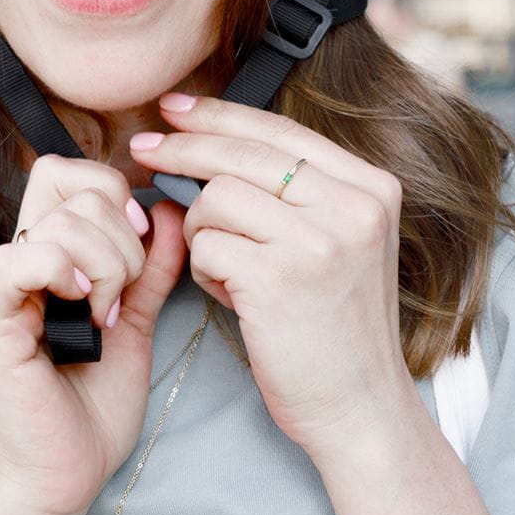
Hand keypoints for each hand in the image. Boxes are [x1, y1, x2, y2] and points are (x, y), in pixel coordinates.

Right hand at [0, 154, 189, 514]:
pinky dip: (63, 271)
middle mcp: (19, 262)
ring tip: (105, 316)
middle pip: (70, 183)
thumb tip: (171, 212)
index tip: (143, 244)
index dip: (116, 193)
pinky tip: (83, 307)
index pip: (70, 174)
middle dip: (121, 233)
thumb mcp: (137, 322)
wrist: (63, 476)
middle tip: (123, 294)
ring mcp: (1, 288)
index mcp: (48, 256)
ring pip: (62, 220)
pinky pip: (20, 259)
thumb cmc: (91, 408)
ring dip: (105, 265)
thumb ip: (152, 268)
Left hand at [132, 93, 418, 453]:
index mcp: (371, 188)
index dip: (221, 116)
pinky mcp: (278, 278)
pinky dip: (205, 271)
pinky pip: (205, 246)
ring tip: (230, 271)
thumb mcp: (342, 244)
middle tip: (143, 151)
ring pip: (217, 200)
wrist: (360, 406)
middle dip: (183, 150)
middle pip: (242, 155)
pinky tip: (234, 296)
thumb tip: (211, 144)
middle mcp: (352, 206)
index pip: (281, 132)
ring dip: (204, 234)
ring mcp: (318, 240)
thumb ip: (299, 194)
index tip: (175, 109)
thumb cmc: (337, 330)